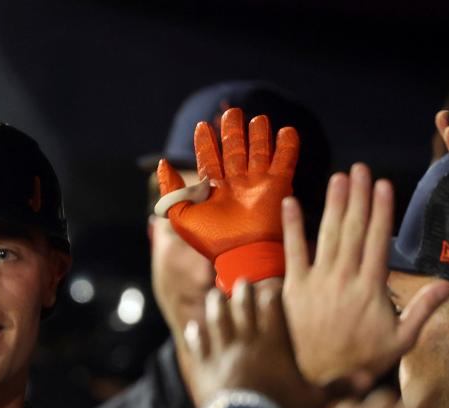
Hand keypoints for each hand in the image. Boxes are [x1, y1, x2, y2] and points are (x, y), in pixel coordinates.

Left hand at [158, 108, 298, 292]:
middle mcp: (235, 184)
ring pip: (258, 152)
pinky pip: (284, 161)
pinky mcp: (277, 186)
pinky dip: (287, 146)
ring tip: (258, 118)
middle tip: (231, 112)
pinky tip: (286, 130)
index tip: (201, 125)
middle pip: (234, 151)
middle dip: (232, 132)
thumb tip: (161, 164)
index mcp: (214, 190)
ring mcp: (257, 184)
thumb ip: (171, 190)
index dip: (205, 143)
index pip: (209, 160)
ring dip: (258, 135)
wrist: (242, 255)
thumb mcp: (182, 216)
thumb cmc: (211, 241)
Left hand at [184, 280, 324, 407]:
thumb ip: (338, 387)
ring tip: (214, 294)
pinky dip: (196, 334)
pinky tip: (194, 326)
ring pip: (217, 320)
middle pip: (243, 307)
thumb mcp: (314, 400)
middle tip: (241, 282)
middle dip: (242, 292)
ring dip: (215, 305)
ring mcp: (223, 352)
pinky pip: (198, 344)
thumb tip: (370, 380)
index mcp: (274, 345)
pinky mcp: (204, 366)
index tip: (271, 286)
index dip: (272, 294)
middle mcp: (247, 342)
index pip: (274, 309)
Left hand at [282, 164, 448, 387]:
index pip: (379, 241)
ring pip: (327, 235)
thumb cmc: (361, 362)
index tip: (384, 186)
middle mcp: (344, 279)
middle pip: (354, 230)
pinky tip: (289, 202)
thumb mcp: (400, 342)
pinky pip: (292, 252)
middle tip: (360, 169)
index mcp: (371, 288)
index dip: (382, 211)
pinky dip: (291, 227)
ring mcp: (317, 282)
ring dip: (333, 204)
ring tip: (339, 178)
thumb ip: (421, 311)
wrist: (320, 380)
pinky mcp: (293, 289)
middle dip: (358, 197)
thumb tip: (448, 286)